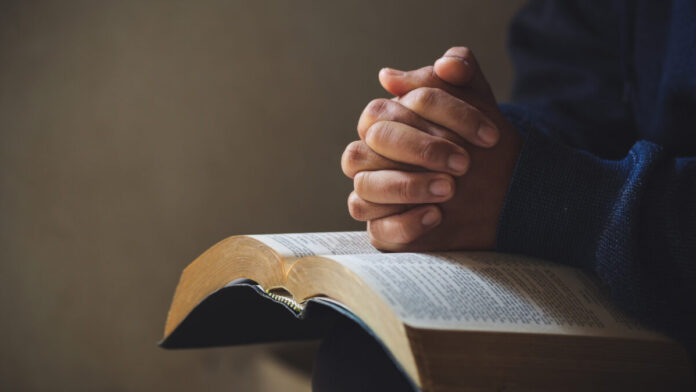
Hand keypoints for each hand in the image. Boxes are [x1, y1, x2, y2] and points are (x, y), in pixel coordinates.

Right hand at [342, 47, 521, 250]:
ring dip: (407, 187)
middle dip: (419, 150)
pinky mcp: (384, 230)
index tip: (485, 134)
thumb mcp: (477, 100)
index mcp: (381, 121)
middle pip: (367, 148)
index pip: (383, 110)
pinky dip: (405, 223)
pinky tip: (437, 215)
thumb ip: (458, 71)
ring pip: (363, 189)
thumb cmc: (479, 140)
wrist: (503, 189)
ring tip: (449, 188)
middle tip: (464, 162)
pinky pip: (378, 231)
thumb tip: (416, 71)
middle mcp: (369, 158)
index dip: (437, 115)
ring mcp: (373, 195)